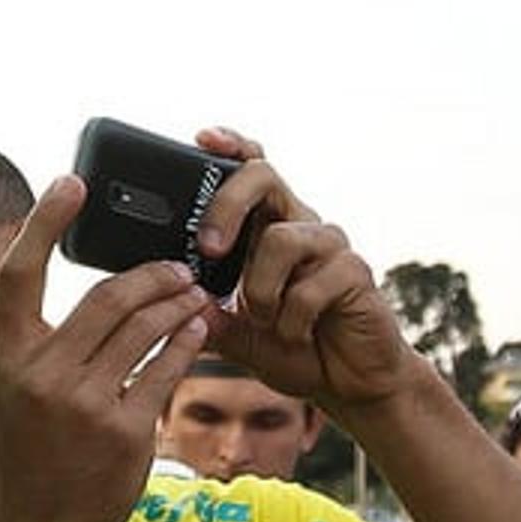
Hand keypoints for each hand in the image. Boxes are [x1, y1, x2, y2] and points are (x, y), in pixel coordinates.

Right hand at [0, 176, 209, 521]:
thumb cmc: (29, 461)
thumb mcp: (14, 397)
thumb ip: (40, 346)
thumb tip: (83, 292)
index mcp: (7, 360)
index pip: (18, 273)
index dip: (44, 221)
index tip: (71, 181)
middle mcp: (41, 375)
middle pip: (107, 296)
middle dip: (151, 274)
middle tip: (177, 268)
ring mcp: (84, 404)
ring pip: (145, 327)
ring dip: (177, 303)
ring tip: (194, 294)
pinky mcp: (126, 430)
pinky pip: (167, 367)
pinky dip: (187, 341)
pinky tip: (198, 330)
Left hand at [190, 127, 416, 412]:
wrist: (346, 382)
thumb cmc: (290, 347)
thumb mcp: (231, 332)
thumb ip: (201, 313)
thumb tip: (165, 296)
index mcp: (266, 227)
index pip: (251, 169)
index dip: (231, 146)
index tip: (203, 139)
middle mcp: (298, 224)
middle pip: (262, 177)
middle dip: (226, 207)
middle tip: (209, 249)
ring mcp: (329, 245)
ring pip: (281, 238)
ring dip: (259, 290)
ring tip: (263, 320)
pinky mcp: (354, 272)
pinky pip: (310, 286)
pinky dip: (291, 320)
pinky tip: (296, 335)